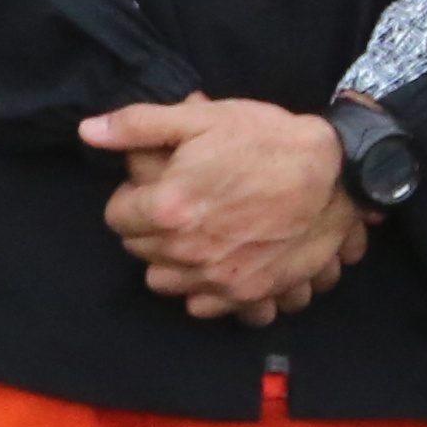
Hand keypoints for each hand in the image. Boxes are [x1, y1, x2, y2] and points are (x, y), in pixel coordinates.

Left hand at [80, 95, 359, 324]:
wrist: (337, 172)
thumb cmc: (267, 140)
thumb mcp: (202, 119)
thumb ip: (139, 125)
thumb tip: (88, 131)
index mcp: (168, 208)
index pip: (118, 217)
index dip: (133, 199)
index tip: (155, 187)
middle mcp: (187, 252)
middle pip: (139, 251)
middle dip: (150, 229)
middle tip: (180, 206)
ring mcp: (219, 279)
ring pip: (165, 283)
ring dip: (173, 262)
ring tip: (198, 235)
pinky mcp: (249, 295)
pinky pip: (204, 307)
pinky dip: (207, 290)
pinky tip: (221, 263)